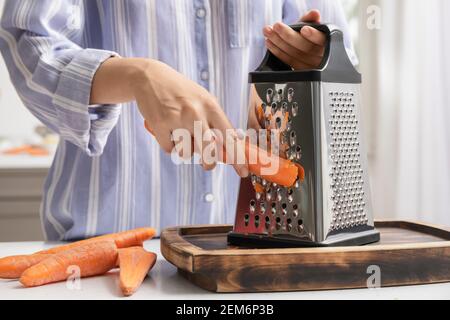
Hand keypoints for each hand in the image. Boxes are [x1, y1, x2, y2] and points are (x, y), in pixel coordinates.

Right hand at [90, 57, 248, 176]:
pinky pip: (170, 149)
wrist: (150, 77)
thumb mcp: (203, 100)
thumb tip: (229, 147)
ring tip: (180, 133)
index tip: (242, 171)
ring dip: (185, 149)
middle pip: (209, 150)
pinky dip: (169, 145)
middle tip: (208, 164)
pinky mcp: (159, 124)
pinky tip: (167, 131)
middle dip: (209, 162)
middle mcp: (195, 112)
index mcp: (211, 106)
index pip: (229, 136)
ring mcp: (177, 118)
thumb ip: (216, 122)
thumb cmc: (181, 92)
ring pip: (187, 152)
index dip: (238, 156)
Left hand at [262, 10, 325, 69]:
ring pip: (295, 55)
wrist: (307, 49)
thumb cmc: (309, 36)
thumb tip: (314, 13)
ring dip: (279, 42)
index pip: (322, 40)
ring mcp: (311, 66)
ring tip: (268, 32)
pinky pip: (289, 62)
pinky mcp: (300, 71)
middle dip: (289, 35)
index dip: (313, 35)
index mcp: (327, 42)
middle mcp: (321, 56)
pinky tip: (270, 43)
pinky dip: (278, 52)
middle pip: (306, 48)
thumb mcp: (311, 25)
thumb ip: (310, 19)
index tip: (304, 29)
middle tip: (277, 26)